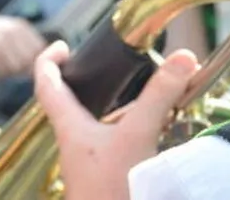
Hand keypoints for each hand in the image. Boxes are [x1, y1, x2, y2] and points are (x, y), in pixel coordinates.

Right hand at [0, 15, 46, 76]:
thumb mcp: (10, 31)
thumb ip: (27, 43)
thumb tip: (44, 63)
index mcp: (22, 26)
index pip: (41, 49)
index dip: (37, 61)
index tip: (28, 65)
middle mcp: (14, 33)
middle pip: (31, 61)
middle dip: (25, 68)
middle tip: (14, 68)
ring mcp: (3, 42)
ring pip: (19, 68)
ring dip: (12, 71)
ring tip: (3, 65)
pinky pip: (5, 70)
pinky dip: (1, 72)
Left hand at [35, 41, 199, 199]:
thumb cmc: (111, 192)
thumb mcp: (137, 135)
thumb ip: (159, 95)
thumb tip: (183, 57)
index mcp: (70, 127)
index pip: (45, 83)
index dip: (49, 59)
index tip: (65, 44)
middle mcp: (75, 144)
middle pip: (69, 103)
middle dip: (87, 82)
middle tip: (108, 67)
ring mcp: (89, 164)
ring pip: (94, 125)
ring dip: (112, 107)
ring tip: (137, 92)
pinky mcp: (106, 178)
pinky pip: (113, 146)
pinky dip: (128, 131)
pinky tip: (153, 132)